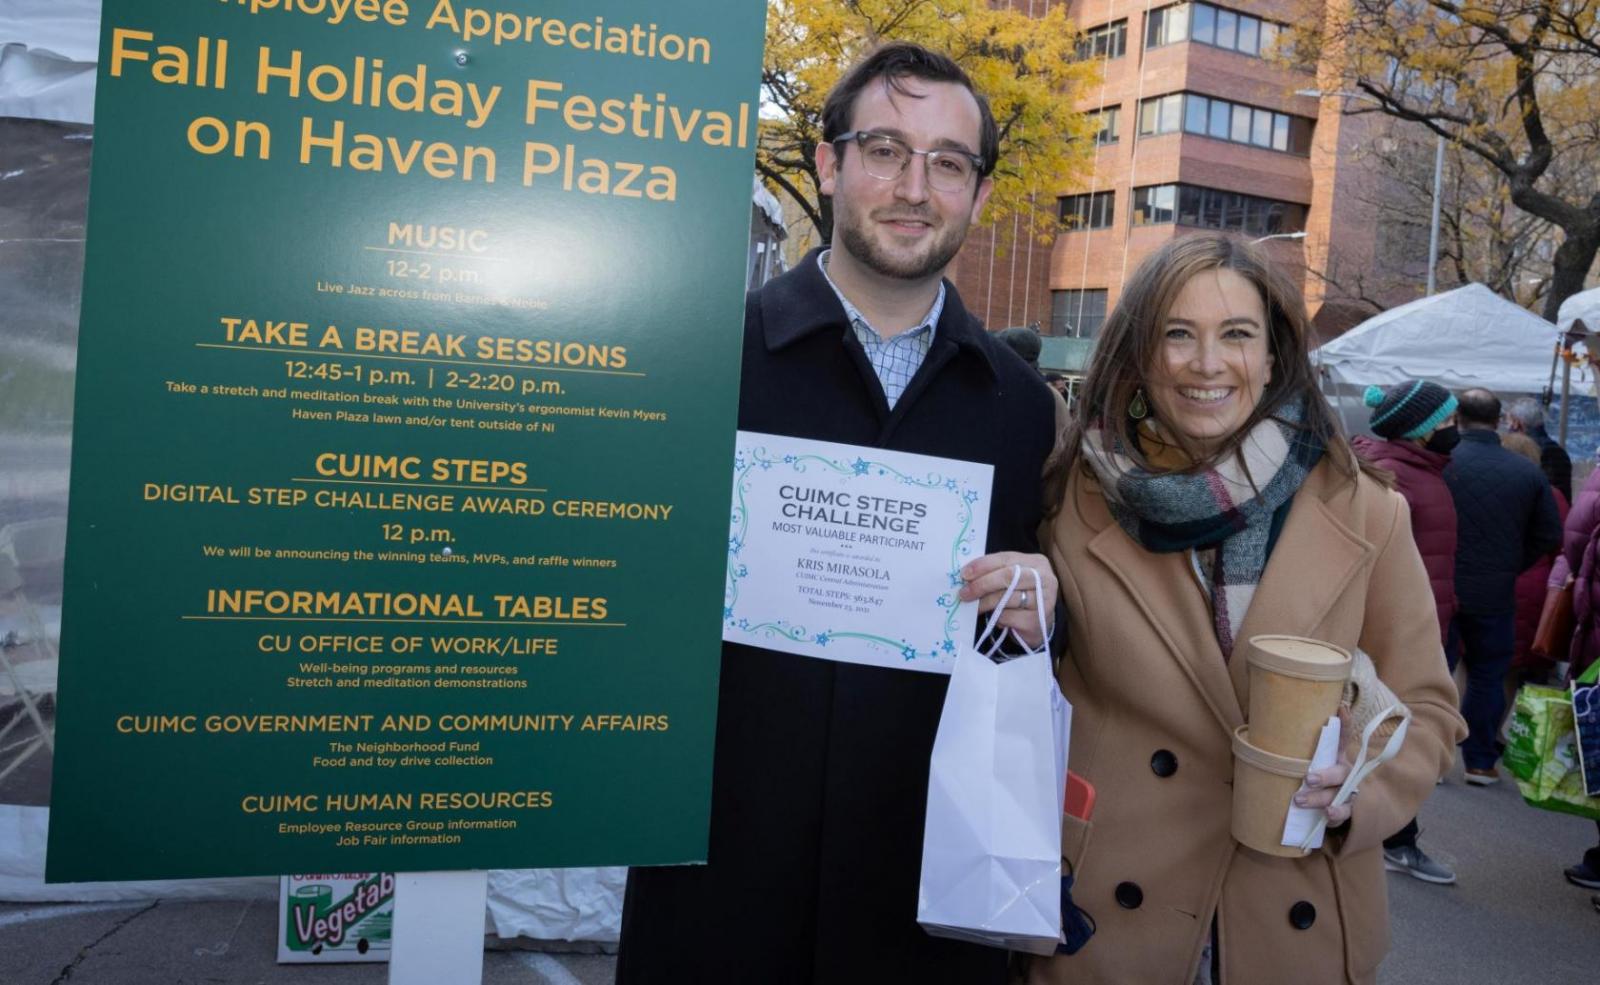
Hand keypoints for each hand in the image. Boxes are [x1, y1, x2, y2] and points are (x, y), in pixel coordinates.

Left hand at [959, 552, 1057, 649]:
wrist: (1038, 624)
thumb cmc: (1021, 596)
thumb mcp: (1012, 579)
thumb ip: (996, 572)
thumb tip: (967, 575)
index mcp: (1037, 562)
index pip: (1006, 558)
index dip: (983, 565)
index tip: (964, 574)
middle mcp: (1045, 578)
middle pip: (1008, 576)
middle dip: (982, 584)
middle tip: (964, 593)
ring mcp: (1045, 600)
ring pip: (1007, 598)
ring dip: (985, 603)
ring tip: (974, 607)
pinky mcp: (1038, 620)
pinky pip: (1009, 616)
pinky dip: (996, 617)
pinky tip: (994, 618)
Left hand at [1293, 708, 1355, 826]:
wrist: (1325, 803)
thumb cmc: (1310, 774)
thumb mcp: (1304, 759)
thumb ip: (1292, 747)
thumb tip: (1257, 728)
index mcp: (1335, 755)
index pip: (1343, 737)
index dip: (1345, 722)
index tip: (1341, 706)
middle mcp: (1345, 771)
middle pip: (1340, 771)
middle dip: (1324, 775)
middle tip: (1307, 778)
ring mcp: (1348, 790)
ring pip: (1339, 794)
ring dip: (1319, 798)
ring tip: (1299, 800)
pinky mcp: (1345, 808)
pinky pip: (1345, 812)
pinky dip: (1336, 813)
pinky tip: (1327, 814)